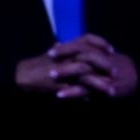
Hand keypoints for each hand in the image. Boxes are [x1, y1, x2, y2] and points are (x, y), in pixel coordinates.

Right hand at [15, 33, 137, 99]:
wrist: (23, 74)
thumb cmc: (40, 64)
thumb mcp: (56, 54)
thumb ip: (68, 51)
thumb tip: (79, 50)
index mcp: (67, 47)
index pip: (88, 39)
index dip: (101, 43)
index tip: (111, 50)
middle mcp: (67, 55)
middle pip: (91, 55)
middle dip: (105, 63)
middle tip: (116, 72)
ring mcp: (64, 68)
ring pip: (87, 72)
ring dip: (100, 83)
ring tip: (112, 91)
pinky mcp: (60, 82)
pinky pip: (77, 88)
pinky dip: (86, 94)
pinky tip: (93, 100)